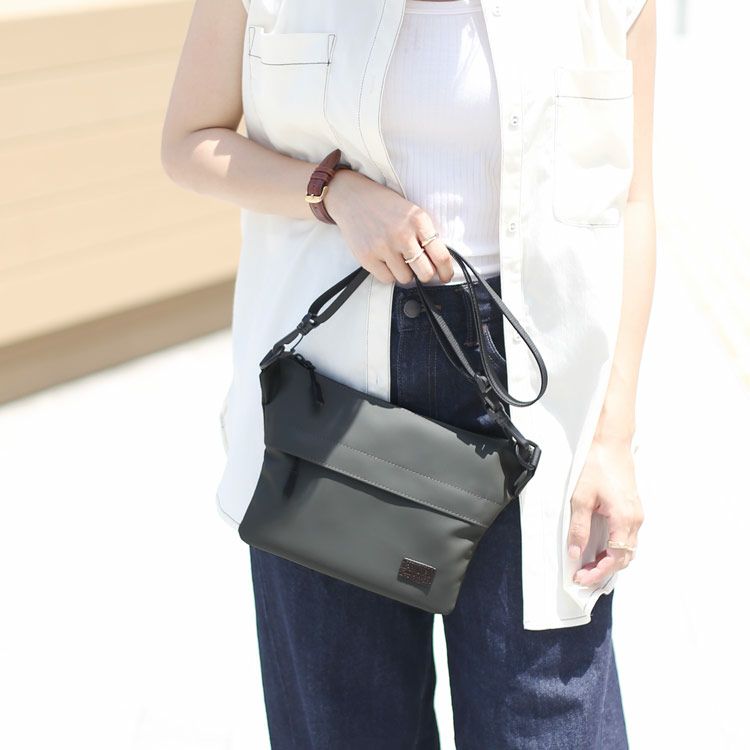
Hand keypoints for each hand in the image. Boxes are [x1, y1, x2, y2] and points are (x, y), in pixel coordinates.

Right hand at [324, 168, 454, 284]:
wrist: (353, 198)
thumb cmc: (385, 207)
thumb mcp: (411, 213)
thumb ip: (425, 235)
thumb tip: (438, 264)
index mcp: (419, 220)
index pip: (441, 256)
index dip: (446, 272)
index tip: (445, 276)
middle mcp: (403, 234)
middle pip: (425, 273)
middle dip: (425, 275)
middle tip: (420, 269)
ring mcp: (384, 246)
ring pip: (406, 278)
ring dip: (404, 273)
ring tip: (397, 259)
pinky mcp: (368, 257)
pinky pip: (386, 279)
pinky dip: (388, 274)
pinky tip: (385, 261)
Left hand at [566, 436, 643, 586]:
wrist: (610, 444)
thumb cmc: (596, 466)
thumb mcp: (580, 499)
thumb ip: (579, 529)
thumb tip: (575, 553)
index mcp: (623, 519)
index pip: (614, 559)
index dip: (597, 573)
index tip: (580, 579)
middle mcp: (635, 520)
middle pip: (623, 559)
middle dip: (603, 572)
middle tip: (581, 576)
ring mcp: (636, 515)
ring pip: (627, 550)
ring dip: (610, 562)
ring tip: (588, 565)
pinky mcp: (633, 510)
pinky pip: (627, 538)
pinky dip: (614, 549)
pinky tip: (598, 549)